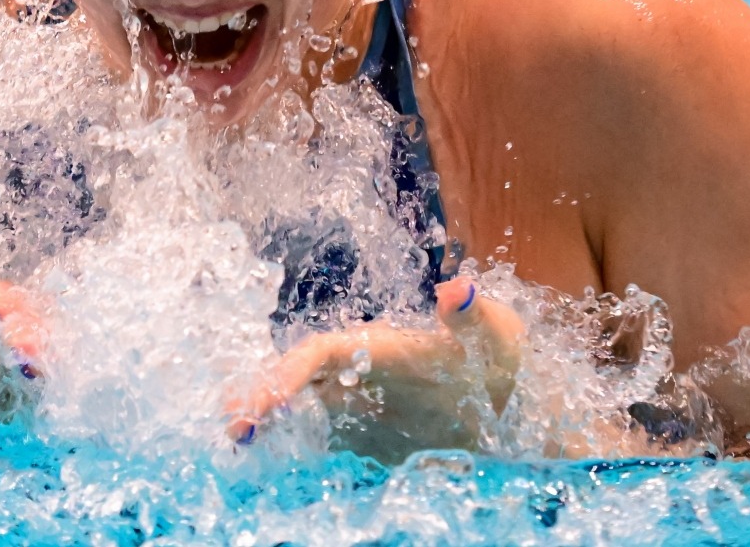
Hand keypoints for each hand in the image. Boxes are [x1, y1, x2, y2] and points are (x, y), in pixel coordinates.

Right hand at [225, 275, 524, 462]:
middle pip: (298, 377)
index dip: (289, 372)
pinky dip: (291, 446)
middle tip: (231, 426)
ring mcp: (362, 404)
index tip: (266, 401)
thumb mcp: (496, 334)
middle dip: (261, 396)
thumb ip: (473, 315)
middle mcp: (361, 371)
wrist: (518, 402)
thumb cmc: (503, 358)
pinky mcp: (369, 435)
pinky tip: (266, 461)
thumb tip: (459, 288)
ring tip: (234, 440)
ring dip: (268, 420)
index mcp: (379, 344)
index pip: (320, 353)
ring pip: (302, 406)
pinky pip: (321, 437)